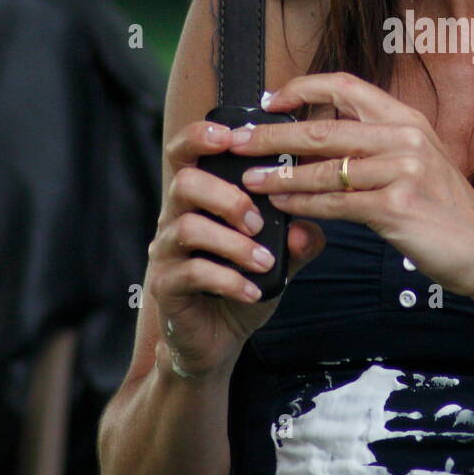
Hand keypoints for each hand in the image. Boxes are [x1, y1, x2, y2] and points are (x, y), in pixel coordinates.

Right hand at [146, 117, 324, 378]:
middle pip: (185, 182)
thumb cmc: (244, 282)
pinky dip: (228, 279)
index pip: (187, 153)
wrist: (219, 338)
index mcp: (200, 198)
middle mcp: (176, 217)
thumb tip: (307, 229)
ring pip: (188, 226)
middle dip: (227, 196)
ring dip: (233, 243)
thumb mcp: (279, 257)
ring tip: (264, 261)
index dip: (201, 136)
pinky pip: (191, 272)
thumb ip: (296, 239)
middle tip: (257, 220)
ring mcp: (167, 251)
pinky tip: (253, 290)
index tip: (229, 136)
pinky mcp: (166, 285)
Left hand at [228, 71, 473, 302]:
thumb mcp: (416, 164)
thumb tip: (313, 142)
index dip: (303, 88)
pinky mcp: (397, 206)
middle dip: (272, 135)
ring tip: (249, 180)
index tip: (269, 100)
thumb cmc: (444, 211)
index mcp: (407, 119)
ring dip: (280, 176)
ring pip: (324, 169)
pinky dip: (304, 205)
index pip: (346, 87)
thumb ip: (374, 147)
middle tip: (238, 141)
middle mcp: (406, 137)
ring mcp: (404, 170)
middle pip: (323, 128)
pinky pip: (336, 204)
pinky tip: (282, 207)